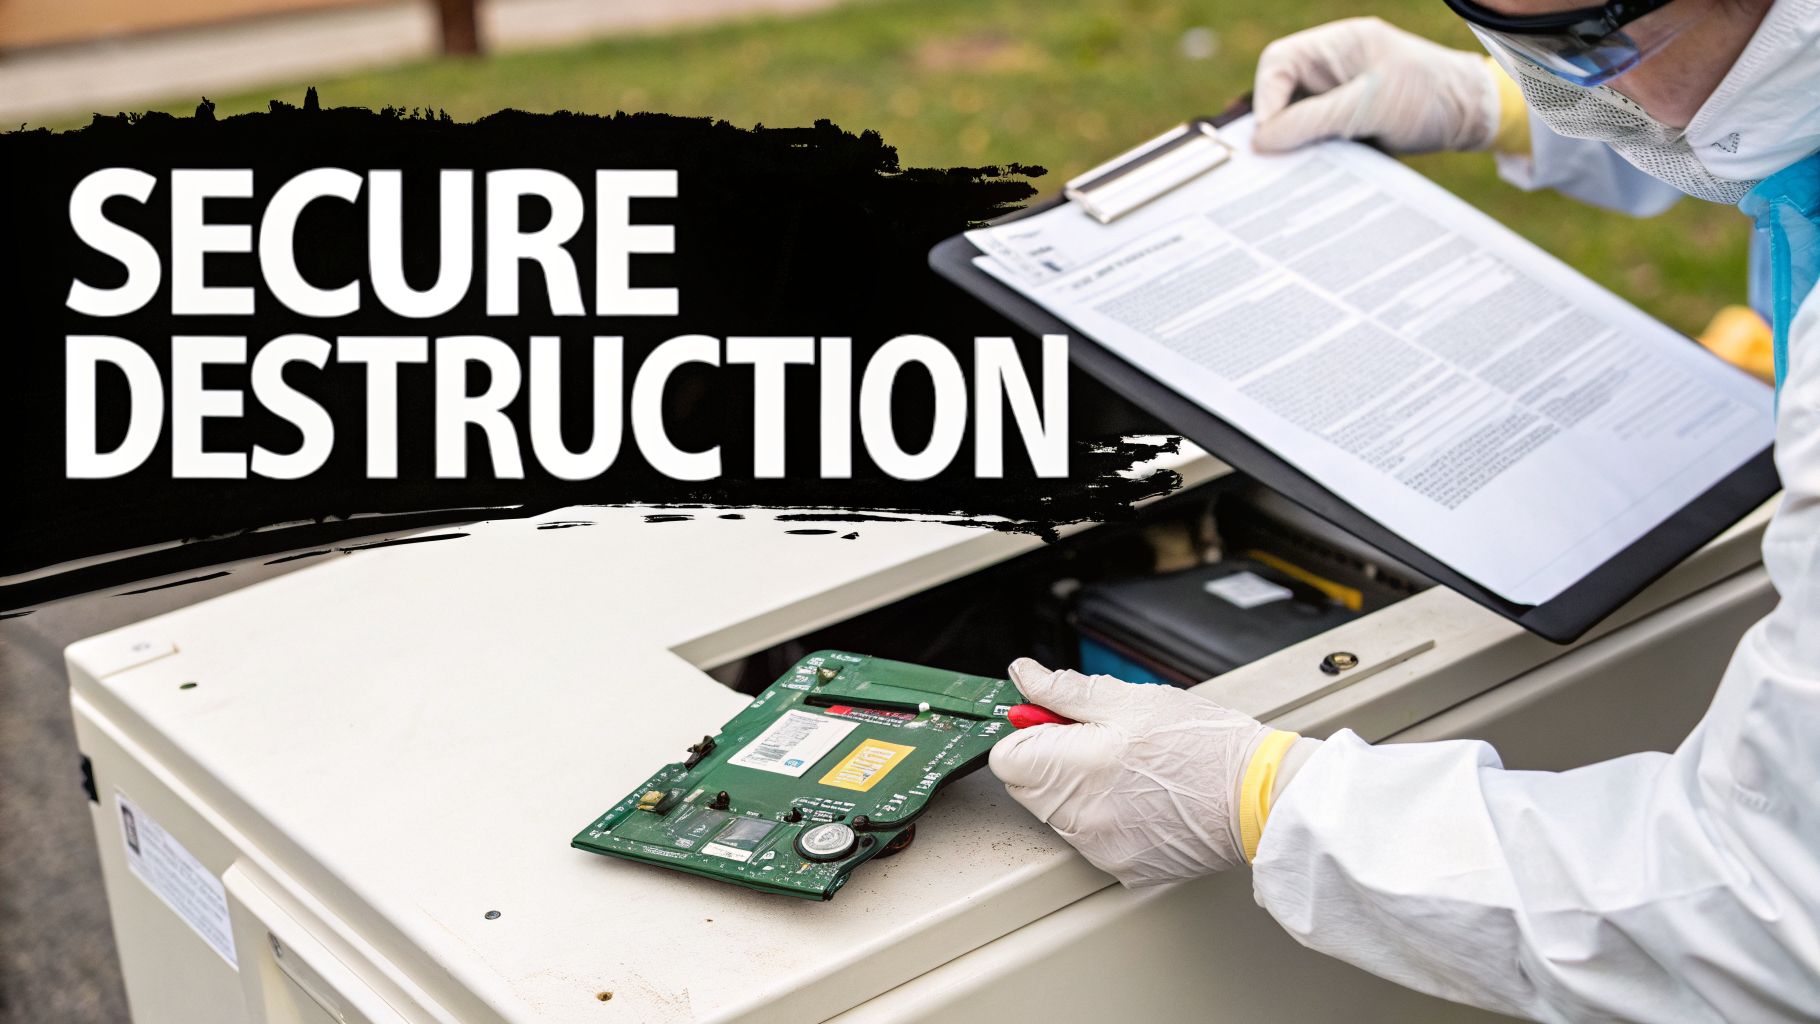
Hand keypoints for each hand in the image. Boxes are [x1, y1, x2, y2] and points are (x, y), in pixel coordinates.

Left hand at [989, 658, 1273, 885]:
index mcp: (1078, 768)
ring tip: (1128, 769)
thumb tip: (1025, 676)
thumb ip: (1066, 691)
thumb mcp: (1131, 700)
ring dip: (1076, 790)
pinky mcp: (1122, 868)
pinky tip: (1140, 798)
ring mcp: (1101, 849)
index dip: (1027, 734)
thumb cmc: (1204, 744)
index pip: (1007, 760)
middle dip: (1050, 761)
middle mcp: (1082, 818)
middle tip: (1098, 740)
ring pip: (1057, 815)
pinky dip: (1103, 818)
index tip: (1052, 723)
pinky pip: (1090, 839)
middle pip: (1028, 788)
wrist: (1259, 796)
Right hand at [1252, 17, 1500, 154]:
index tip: (1265, 135)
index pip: (1279, 63)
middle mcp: (1331, 68)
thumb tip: (1261, 140)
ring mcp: (1336, 96)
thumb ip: (1314, 120)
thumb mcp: (1370, 106)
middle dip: (1274, 124)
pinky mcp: (1344, 124)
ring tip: (1290, 169)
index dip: (1265, 97)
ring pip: (1292, 120)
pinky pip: (1312, 138)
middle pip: (1280, 92)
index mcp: (1337, 45)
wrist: (1469, 117)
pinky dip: (1308, 156)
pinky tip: (1309, 172)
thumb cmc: (1428, 96)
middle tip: (1271, 158)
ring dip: (1290, 144)